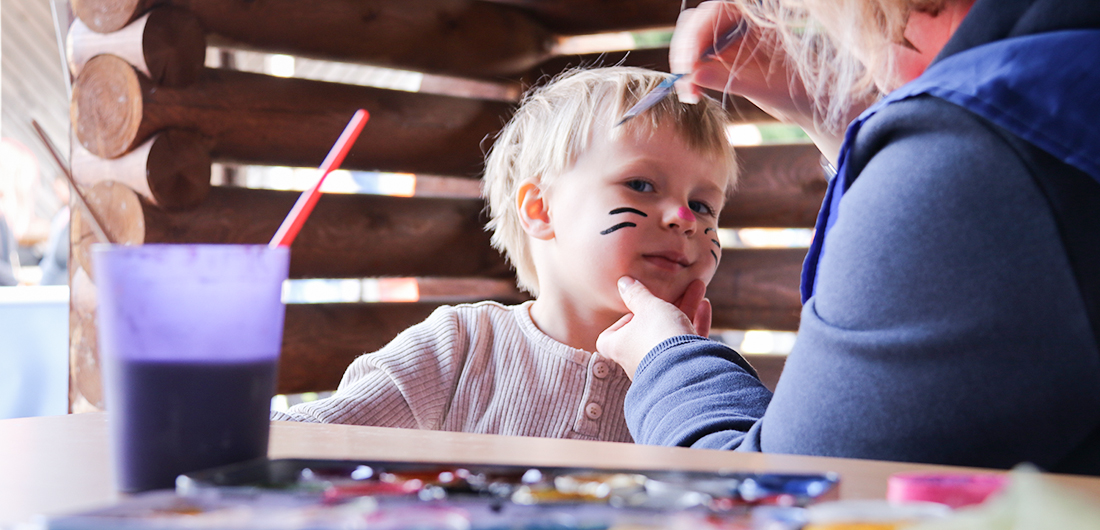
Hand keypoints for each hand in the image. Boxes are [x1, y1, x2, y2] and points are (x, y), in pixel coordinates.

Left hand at [597, 277, 711, 379]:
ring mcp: (661, 365)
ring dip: (685, 308)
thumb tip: (623, 282)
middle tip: (675, 288)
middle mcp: (637, 359)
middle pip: (647, 329)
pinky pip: (688, 343)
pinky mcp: (683, 367)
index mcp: (619, 347)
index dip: (619, 323)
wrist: (688, 370)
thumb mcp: (648, 307)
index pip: (607, 338)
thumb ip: (637, 294)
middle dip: (663, 305)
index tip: (633, 310)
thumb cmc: (658, 335)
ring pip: (671, 333)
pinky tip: (705, 305)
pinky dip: (696, 323)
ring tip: (698, 287)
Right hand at [670, 1, 860, 163]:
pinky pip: (698, 59)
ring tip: (689, 93)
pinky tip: (694, 93)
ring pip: (693, 40)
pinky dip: (690, 75)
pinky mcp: (723, 58)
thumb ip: (730, 80)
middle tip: (683, 83)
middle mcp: (739, 24)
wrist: (812, 102)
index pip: (713, 13)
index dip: (695, 36)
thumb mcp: (765, 89)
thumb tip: (694, 75)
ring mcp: (729, 40)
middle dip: (685, 51)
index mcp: (754, 18)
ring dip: (684, 64)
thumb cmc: (799, 91)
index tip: (689, 66)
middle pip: (697, 24)